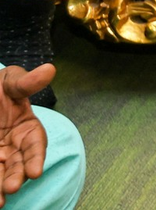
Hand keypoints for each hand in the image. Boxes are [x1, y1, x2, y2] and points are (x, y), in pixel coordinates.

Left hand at [0, 64, 52, 205]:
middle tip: (11, 188)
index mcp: (27, 128)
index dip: (36, 158)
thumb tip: (50, 69)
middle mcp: (13, 147)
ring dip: (0, 186)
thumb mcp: (10, 82)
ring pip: (2, 173)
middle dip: (16, 177)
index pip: (36, 144)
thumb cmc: (0, 89)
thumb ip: (26, 82)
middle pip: (18, 165)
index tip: (36, 172)